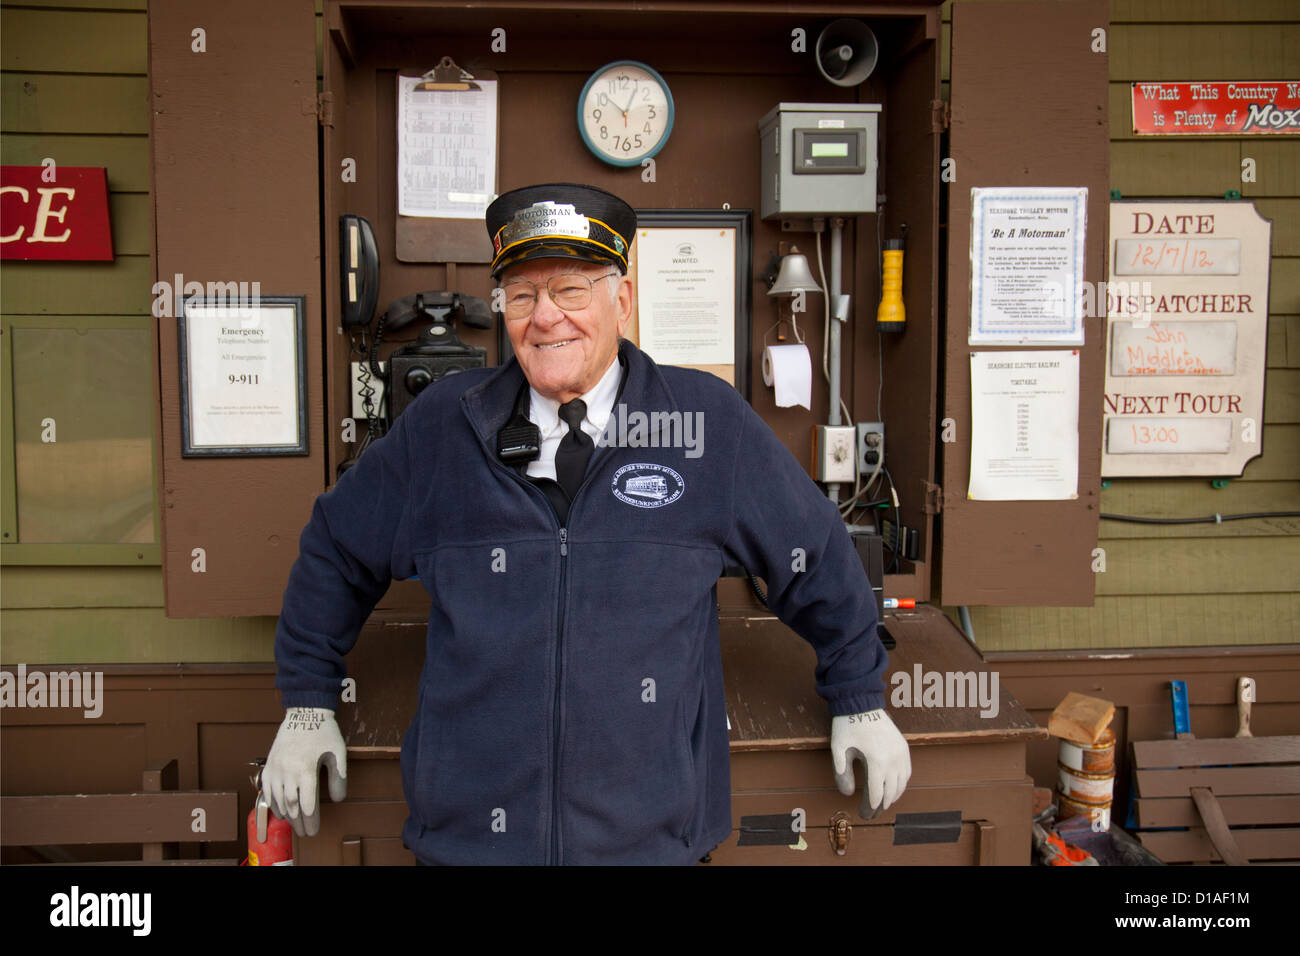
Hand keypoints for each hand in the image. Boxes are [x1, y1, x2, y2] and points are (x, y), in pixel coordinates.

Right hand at [262, 707, 347, 837]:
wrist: (304, 711)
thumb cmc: (324, 731)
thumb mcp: (338, 753)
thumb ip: (338, 778)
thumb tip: (338, 801)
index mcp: (305, 769)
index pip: (307, 804)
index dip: (311, 821)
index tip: (314, 831)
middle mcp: (287, 771)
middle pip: (292, 805)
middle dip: (299, 822)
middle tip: (305, 833)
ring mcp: (275, 767)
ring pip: (277, 799)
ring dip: (286, 815)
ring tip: (295, 824)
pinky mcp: (269, 763)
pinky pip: (267, 789)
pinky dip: (272, 802)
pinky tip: (280, 810)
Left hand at [831, 709, 910, 818]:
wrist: (862, 702)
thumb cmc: (847, 725)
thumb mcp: (838, 748)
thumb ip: (842, 773)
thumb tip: (847, 794)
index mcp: (876, 760)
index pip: (876, 794)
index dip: (869, 807)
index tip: (862, 814)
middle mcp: (893, 759)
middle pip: (891, 792)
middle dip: (881, 806)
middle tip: (871, 813)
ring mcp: (901, 753)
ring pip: (901, 784)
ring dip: (893, 796)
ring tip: (882, 803)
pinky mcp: (904, 747)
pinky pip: (907, 772)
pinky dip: (901, 783)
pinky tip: (893, 787)